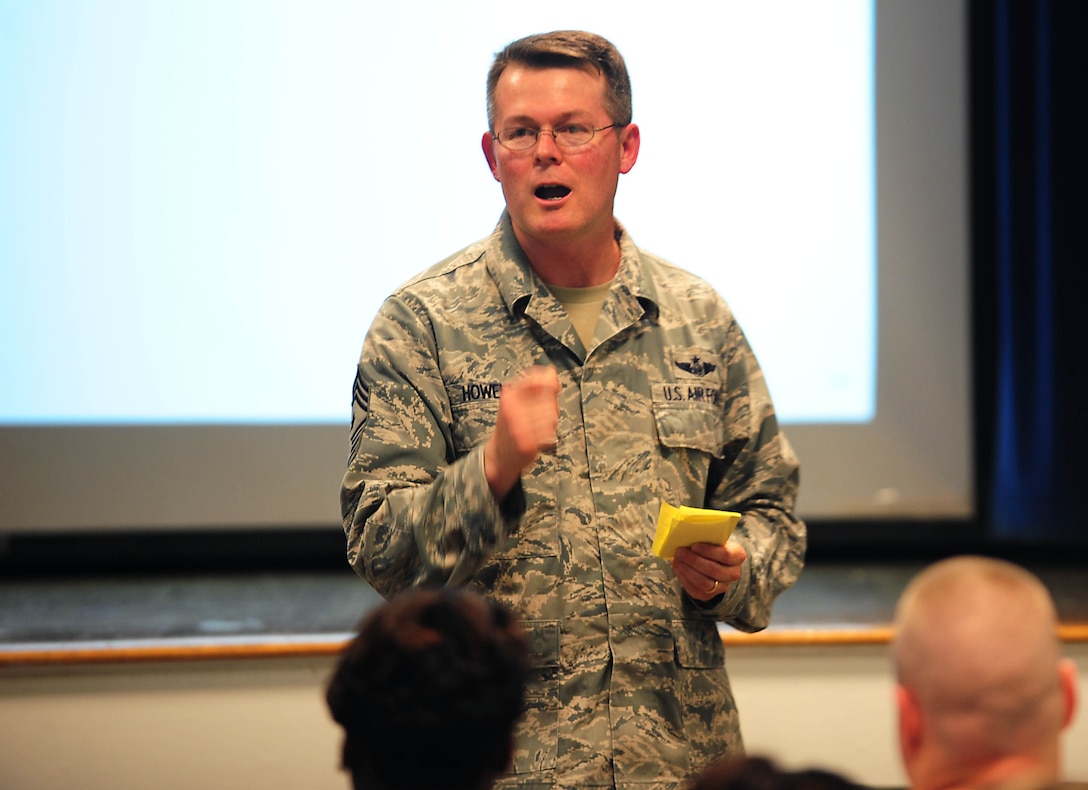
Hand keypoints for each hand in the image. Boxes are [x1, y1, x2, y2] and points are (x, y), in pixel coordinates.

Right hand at [483, 365, 559, 497]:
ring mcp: (519, 427)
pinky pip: (550, 432)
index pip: (537, 380)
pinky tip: (541, 436)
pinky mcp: (527, 443)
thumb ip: (535, 386)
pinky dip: (549, 434)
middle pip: (548, 399)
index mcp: (508, 396)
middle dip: (551, 406)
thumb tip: (552, 371)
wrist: (499, 456)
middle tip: (542, 414)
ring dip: (551, 421)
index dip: (549, 383)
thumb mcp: (516, 401)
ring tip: (540, 426)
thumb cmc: (509, 426)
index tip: (551, 387)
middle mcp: (512, 410)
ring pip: (552, 416)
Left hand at [672, 539, 746, 601]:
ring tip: (677, 559)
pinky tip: (678, 567)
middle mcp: (733, 574)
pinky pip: (694, 589)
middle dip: (694, 561)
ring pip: (704, 583)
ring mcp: (722, 587)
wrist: (715, 560)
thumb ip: (706, 536)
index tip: (694, 545)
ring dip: (687, 570)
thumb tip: (687, 535)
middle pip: (713, 570)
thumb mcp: (715, 538)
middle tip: (680, 551)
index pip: (726, 555)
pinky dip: (683, 577)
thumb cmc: (713, 544)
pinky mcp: (708, 595)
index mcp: (738, 556)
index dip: (708, 551)